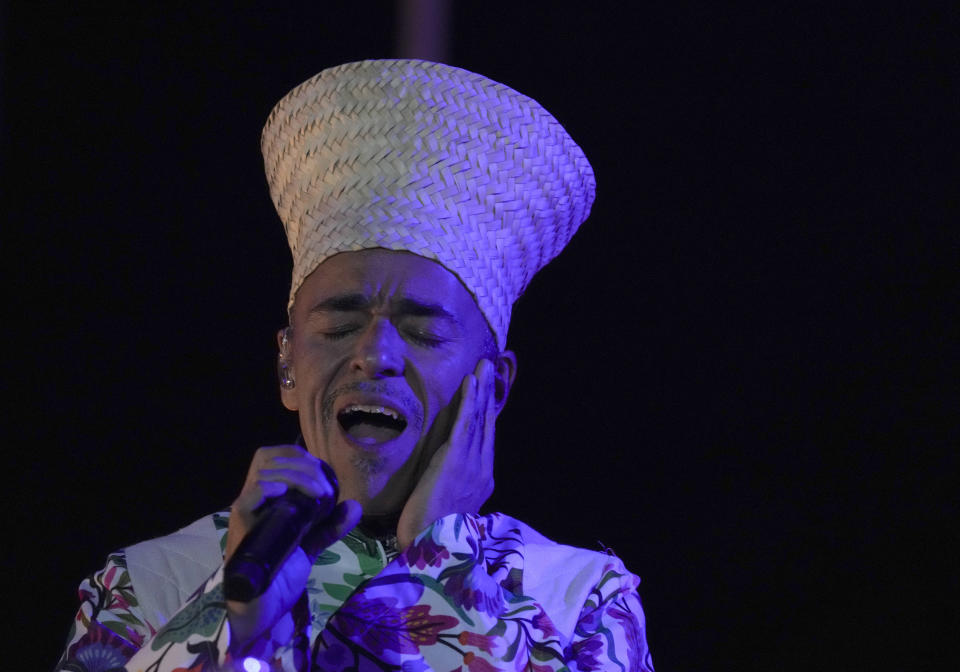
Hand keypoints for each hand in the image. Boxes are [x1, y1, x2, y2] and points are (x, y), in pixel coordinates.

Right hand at [224, 445, 360, 654]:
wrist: (264, 609)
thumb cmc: (280, 575)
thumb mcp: (309, 545)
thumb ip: (328, 526)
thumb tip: (355, 506)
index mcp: (266, 499)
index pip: (271, 456)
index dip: (296, 454)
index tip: (320, 469)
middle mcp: (252, 501)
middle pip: (268, 459)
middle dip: (303, 465)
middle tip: (325, 487)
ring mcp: (245, 515)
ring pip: (263, 475)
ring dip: (296, 477)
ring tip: (318, 494)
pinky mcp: (241, 531)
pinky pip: (247, 500)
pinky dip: (267, 489)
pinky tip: (286, 493)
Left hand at [396, 358, 496, 549]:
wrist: (431, 551)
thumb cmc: (430, 535)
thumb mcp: (446, 508)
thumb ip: (451, 490)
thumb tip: (446, 480)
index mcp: (481, 482)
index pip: (485, 440)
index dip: (486, 413)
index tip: (486, 392)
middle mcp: (482, 471)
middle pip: (487, 425)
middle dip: (488, 395)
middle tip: (489, 368)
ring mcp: (472, 465)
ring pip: (479, 420)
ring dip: (480, 390)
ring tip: (482, 367)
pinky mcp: (456, 461)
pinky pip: (465, 425)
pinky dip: (469, 402)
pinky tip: (470, 383)